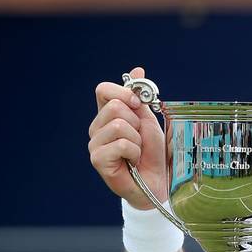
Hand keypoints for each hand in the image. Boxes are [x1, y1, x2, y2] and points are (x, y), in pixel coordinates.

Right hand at [89, 66, 166, 208]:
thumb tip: (137, 70)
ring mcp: (94, 143)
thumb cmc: (153, 153)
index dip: (123, 92)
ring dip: (137, 140)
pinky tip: (132, 161)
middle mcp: (97, 127)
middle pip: (115, 107)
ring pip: (119, 125)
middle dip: (136, 123)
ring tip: (137, 152)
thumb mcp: (149, 121)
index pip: (103, 89)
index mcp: (107, 114)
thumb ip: (140, 98)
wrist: (157, 182)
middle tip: (139, 139)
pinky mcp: (97, 159)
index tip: (137, 103)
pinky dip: (133, 152)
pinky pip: (120, 143)